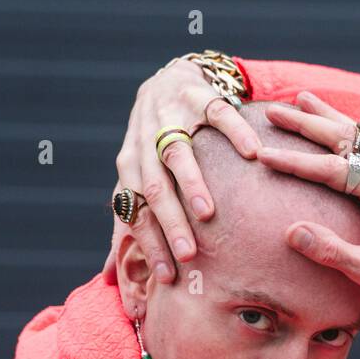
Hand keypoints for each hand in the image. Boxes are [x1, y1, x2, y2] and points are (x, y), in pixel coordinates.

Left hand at [101, 56, 262, 284]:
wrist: (165, 80)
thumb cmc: (152, 142)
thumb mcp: (135, 179)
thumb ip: (125, 224)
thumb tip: (107, 278)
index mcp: (129, 165)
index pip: (135, 210)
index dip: (149, 244)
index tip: (167, 276)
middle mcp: (145, 140)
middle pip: (154, 186)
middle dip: (170, 222)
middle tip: (188, 254)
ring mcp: (171, 116)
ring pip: (178, 152)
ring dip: (192, 183)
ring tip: (207, 212)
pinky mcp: (198, 94)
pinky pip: (217, 113)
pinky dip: (235, 132)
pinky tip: (253, 155)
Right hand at [254, 91, 359, 322]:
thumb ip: (331, 251)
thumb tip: (291, 232)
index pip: (335, 170)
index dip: (297, 162)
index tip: (266, 155)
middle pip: (348, 140)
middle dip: (308, 123)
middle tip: (274, 110)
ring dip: (331, 117)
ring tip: (304, 99)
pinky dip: (352, 134)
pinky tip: (341, 129)